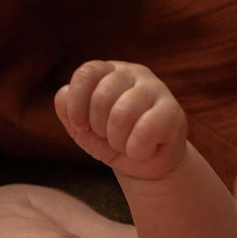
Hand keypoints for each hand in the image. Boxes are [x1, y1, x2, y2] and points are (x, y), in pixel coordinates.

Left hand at [55, 61, 186, 179]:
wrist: (145, 165)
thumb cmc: (113, 141)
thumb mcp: (83, 129)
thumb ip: (67, 110)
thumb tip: (63, 93)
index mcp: (108, 72)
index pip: (86, 73)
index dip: (77, 104)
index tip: (81, 126)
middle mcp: (133, 73)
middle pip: (101, 96)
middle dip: (98, 127)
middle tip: (109, 137)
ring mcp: (156, 89)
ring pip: (122, 113)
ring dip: (117, 141)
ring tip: (125, 144)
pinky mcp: (173, 111)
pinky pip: (145, 129)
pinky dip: (136, 149)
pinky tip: (142, 149)